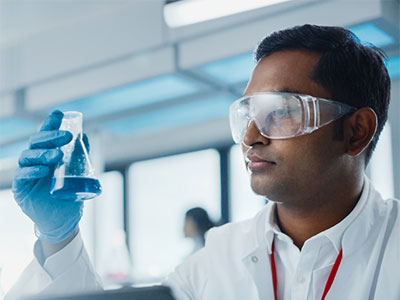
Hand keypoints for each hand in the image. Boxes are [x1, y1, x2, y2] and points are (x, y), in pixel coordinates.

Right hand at [12, 110, 83, 243]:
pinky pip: (21, 175)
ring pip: (27, 156)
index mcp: (47, 154)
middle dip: (50, 136)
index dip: (50, 124)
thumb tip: (84, 137)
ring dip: (43, 153)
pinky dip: (32, 171)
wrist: (64, 219)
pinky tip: (43, 171)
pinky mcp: (21, 188)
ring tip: (57, 155)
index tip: (59, 114)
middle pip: (36, 142)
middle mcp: (35, 161)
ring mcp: (27, 173)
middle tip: (66, 136)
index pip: (46, 135)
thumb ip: (80, 156)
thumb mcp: (78, 173)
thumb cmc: (69, 195)